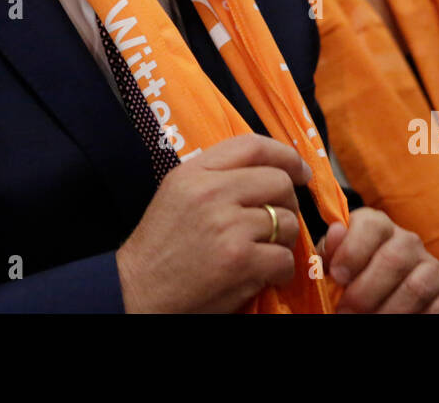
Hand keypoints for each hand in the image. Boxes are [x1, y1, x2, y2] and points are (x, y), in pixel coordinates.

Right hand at [116, 133, 309, 312]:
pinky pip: (285, 258)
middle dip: (288, 204)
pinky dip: (281, 270)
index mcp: (195, 172)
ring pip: (288, 222)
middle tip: (279, 221)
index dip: (285, 155)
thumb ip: (216, 175)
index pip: (253, 146)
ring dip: (284, 241)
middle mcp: (212, 193)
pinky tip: (263, 274)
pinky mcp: (240, 261)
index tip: (300, 171)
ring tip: (264, 251)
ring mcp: (228, 227)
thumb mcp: (178, 193)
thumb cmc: (161, 246)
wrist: (138, 292)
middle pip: (278, 182)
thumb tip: (271, 169)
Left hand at [318, 207, 438, 313]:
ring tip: (366, 322)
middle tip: (345, 311)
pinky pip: (436, 308)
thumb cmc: (352, 277)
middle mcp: (408, 240)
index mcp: (378, 225)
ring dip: (387, 311)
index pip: (370, 224)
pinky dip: (413, 319)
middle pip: (393, 259)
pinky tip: (392, 323)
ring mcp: (431, 265)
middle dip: (365, 291)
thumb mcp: (335, 263)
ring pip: (415, 287)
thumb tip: (335, 231)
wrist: (381, 297)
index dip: (352, 250)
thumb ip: (330, 251)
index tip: (336, 275)